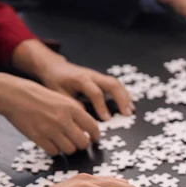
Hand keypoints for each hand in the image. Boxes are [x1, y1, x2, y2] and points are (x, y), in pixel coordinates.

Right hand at [0, 73, 99, 155]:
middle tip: (78, 142)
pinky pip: (54, 151)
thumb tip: (89, 130)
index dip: (95, 136)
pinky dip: (55, 150)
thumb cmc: (40, 97)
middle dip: (82, 144)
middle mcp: (63, 120)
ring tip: (64, 141)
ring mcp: (50, 130)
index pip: (93, 127)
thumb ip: (77, 113)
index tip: (94, 139)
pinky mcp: (38, 138)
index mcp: (72, 108)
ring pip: (70, 150)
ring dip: (68, 148)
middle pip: (83, 143)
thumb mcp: (63, 100)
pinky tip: (51, 142)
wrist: (15, 95)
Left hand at [12, 39, 132, 120]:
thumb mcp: (59, 93)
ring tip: (131, 110)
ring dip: (126, 97)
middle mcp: (92, 76)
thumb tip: (84, 117)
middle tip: (127, 114)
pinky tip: (128, 104)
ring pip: (117, 83)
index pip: (96, 93)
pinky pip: (116, 84)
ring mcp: (98, 76)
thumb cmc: (56, 81)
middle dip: (121, 99)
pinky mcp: (101, 78)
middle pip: (112, 85)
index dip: (102, 106)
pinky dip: (124, 94)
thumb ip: (72, 104)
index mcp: (81, 79)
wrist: (55, 67)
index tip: (107, 119)